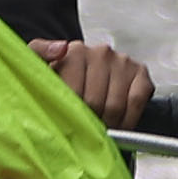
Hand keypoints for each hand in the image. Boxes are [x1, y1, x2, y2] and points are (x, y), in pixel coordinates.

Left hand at [33, 37, 150, 132]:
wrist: (80, 74)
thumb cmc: (58, 76)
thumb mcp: (37, 64)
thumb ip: (38, 53)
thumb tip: (60, 48)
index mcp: (75, 51)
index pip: (74, 93)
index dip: (71, 115)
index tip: (68, 123)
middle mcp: (101, 53)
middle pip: (95, 103)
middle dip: (89, 122)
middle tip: (84, 130)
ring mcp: (122, 62)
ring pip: (116, 105)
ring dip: (107, 125)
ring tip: (98, 129)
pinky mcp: (140, 73)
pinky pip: (137, 102)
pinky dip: (129, 119)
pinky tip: (118, 124)